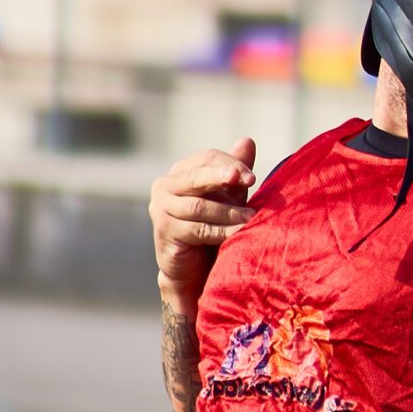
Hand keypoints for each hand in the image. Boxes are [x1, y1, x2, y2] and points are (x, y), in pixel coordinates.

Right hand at [150, 140, 256, 298]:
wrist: (195, 271)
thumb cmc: (214, 230)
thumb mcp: (229, 198)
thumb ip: (235, 172)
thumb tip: (248, 140)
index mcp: (181, 172)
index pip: (207, 158)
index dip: (231, 164)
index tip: (253, 178)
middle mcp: (165, 186)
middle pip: (197, 176)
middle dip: (223, 177)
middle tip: (247, 179)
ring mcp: (160, 208)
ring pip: (199, 206)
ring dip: (229, 212)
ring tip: (251, 218)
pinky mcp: (164, 231)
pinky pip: (197, 229)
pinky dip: (221, 231)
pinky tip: (238, 233)